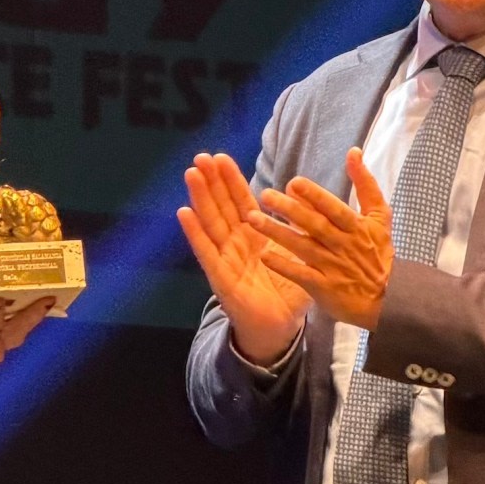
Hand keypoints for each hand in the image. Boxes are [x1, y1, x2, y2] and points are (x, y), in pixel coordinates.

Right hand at [177, 152, 311, 363]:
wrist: (281, 327)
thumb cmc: (288, 289)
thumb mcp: (299, 252)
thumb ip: (299, 226)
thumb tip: (301, 194)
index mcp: (255, 235)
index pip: (241, 200)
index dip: (230, 179)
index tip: (220, 157)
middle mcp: (236, 243)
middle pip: (221, 206)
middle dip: (211, 181)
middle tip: (200, 156)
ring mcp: (225, 259)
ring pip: (211, 223)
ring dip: (200, 198)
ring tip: (191, 175)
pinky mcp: (220, 278)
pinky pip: (206, 253)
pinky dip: (194, 233)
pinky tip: (183, 213)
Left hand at [244, 148, 393, 329]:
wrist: (388, 297)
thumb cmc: (378, 253)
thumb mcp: (379, 217)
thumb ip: (365, 184)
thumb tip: (353, 152)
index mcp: (356, 227)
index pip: (334, 209)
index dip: (315, 196)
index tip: (293, 184)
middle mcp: (343, 245)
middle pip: (315, 225)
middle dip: (290, 210)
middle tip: (265, 196)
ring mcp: (333, 267)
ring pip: (302, 247)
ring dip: (277, 233)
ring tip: (253, 219)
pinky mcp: (324, 287)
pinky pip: (301, 275)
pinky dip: (284, 266)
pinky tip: (265, 255)